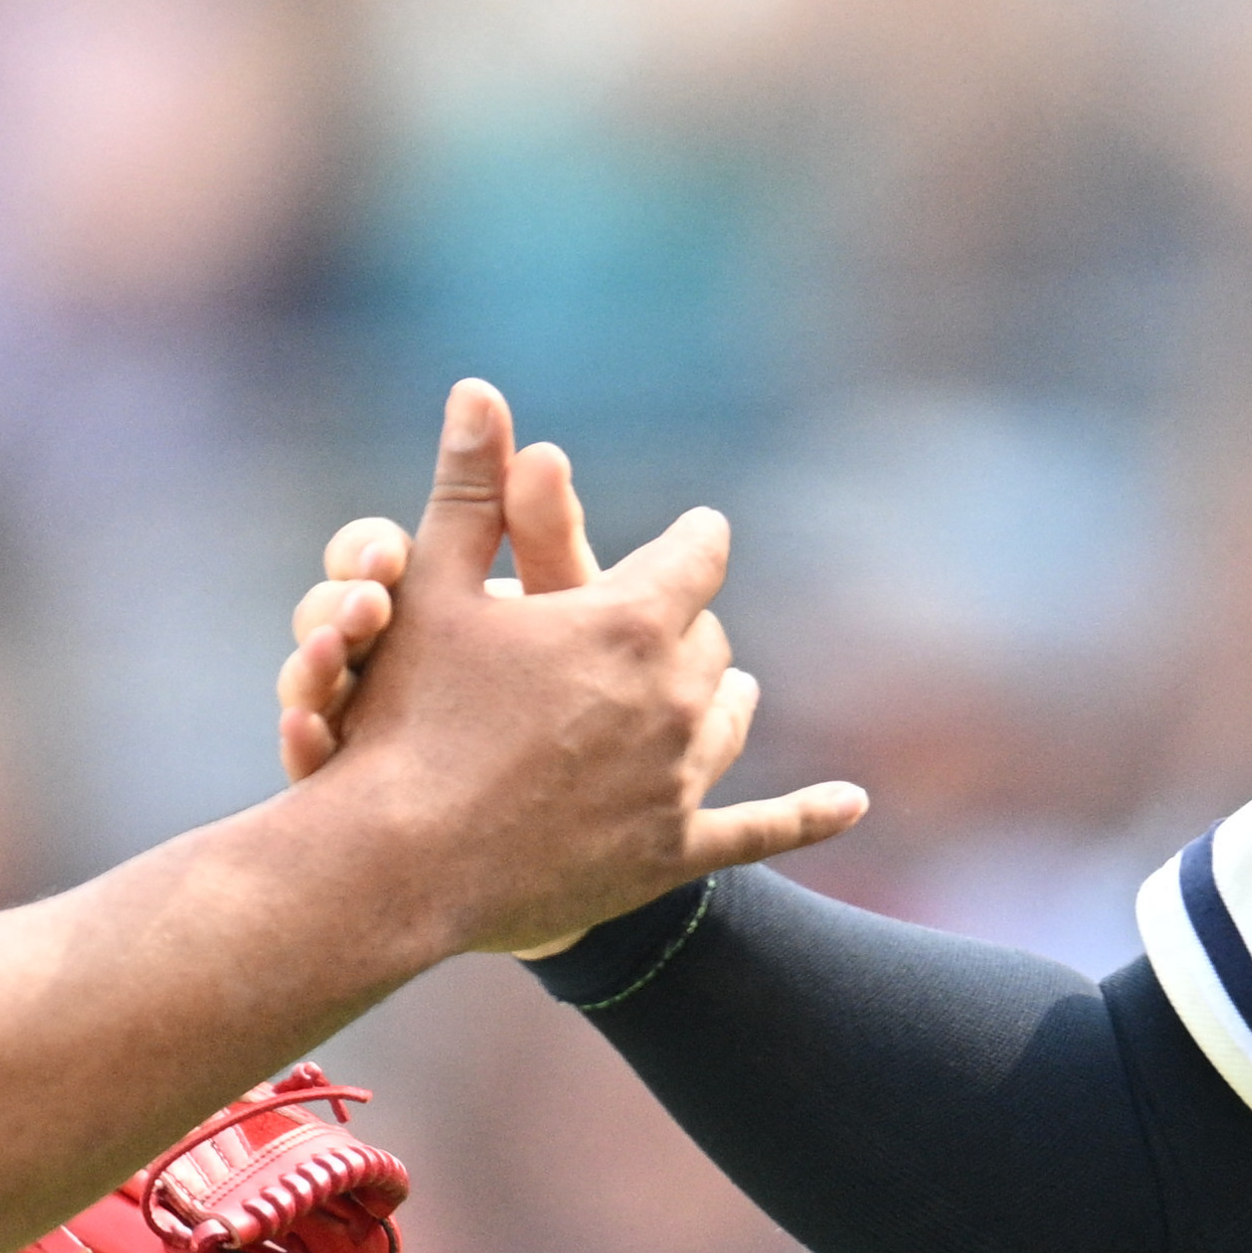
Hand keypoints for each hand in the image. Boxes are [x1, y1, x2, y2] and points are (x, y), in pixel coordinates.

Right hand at [296, 382, 859, 960]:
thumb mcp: (429, 588)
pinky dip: (811, 815)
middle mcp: (673, 698)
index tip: (699, 532)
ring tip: (714, 692)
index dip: (694, 540)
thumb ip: (469, 488)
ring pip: (729, 719)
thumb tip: (477, 386)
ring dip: (719, 698)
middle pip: (710, 642)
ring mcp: (678, 782)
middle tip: (661, 625)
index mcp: (629, 622)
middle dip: (687, 628)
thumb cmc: (407, 716)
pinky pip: (761, 831)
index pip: (696, 556)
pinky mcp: (672, 854)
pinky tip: (851, 804)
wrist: (400, 866)